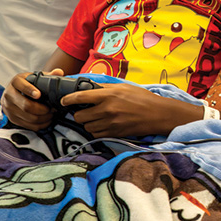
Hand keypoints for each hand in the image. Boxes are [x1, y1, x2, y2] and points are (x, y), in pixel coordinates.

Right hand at [0, 68, 63, 130]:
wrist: (14, 93)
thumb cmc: (27, 84)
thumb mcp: (35, 77)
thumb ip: (48, 75)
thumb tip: (59, 72)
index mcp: (15, 82)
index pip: (21, 86)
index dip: (30, 90)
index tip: (39, 95)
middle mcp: (9, 95)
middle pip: (26, 106)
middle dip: (43, 109)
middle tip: (52, 109)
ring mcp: (9, 108)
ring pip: (29, 118)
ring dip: (43, 118)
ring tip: (51, 114)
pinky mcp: (12, 118)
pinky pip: (28, 125)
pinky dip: (40, 124)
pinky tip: (46, 120)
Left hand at [62, 82, 200, 137]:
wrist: (157, 114)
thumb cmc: (141, 98)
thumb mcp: (123, 87)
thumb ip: (105, 88)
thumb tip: (88, 87)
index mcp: (108, 95)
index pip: (80, 97)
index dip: (68, 99)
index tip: (64, 101)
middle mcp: (107, 110)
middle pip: (80, 116)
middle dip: (79, 113)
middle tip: (84, 110)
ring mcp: (110, 123)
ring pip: (87, 126)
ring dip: (88, 122)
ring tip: (95, 117)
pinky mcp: (114, 133)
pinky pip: (96, 133)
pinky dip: (96, 129)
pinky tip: (102, 124)